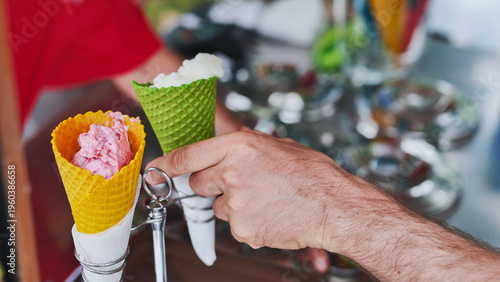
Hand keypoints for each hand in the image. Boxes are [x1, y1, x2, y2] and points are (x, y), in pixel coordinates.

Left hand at [146, 129, 352, 250]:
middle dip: (211, 184)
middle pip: (198, 183)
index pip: (187, 155)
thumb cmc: (312, 174)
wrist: (334, 206)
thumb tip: (226, 147)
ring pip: (218, 206)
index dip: (167, 164)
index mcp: (238, 146)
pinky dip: (248, 222)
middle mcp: (231, 173)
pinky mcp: (242, 230)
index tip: (156, 170)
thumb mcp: (277, 145)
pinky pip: (234, 225)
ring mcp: (235, 204)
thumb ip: (245, 145)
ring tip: (265, 200)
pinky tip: (270, 214)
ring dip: (233, 204)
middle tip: (239, 184)